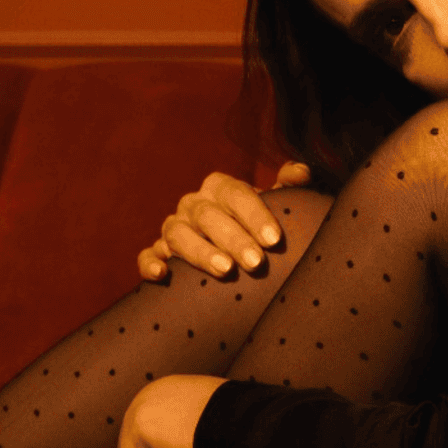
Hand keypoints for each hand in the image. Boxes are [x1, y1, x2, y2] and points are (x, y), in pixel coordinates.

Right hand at [138, 161, 312, 280]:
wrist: (232, 250)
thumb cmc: (257, 227)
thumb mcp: (277, 207)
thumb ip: (290, 188)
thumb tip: (301, 172)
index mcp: (221, 189)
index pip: (236, 194)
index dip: (255, 215)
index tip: (274, 240)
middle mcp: (195, 204)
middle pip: (208, 215)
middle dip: (233, 239)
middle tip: (256, 263)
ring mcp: (174, 227)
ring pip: (177, 233)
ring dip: (200, 252)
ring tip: (225, 270)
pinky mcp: (158, 252)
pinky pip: (146, 254)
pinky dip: (150, 262)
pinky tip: (162, 275)